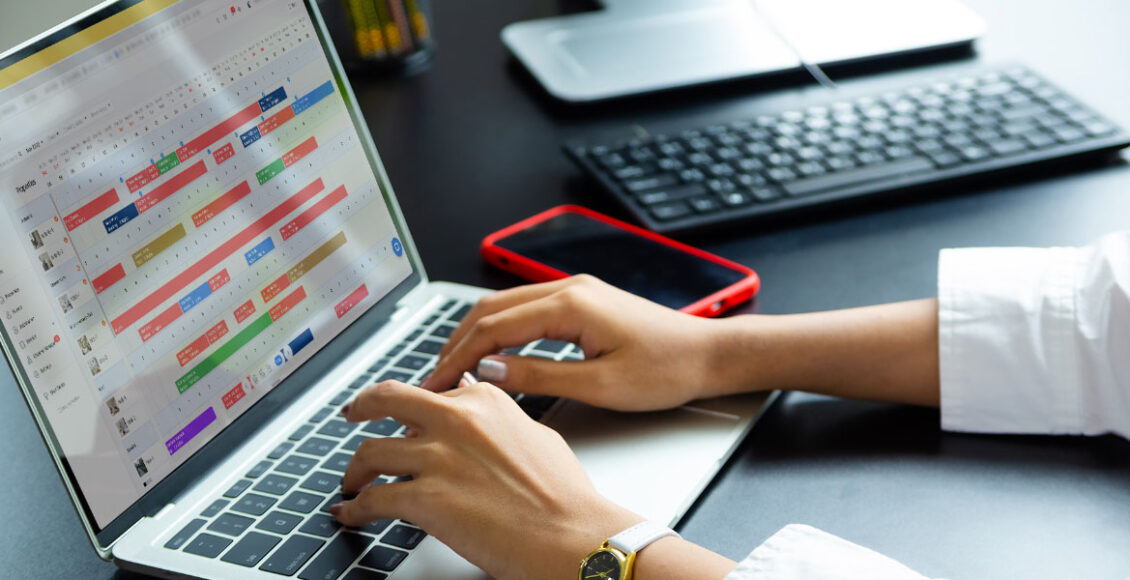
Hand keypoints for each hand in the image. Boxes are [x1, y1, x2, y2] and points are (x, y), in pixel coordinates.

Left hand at [334, 378, 642, 579]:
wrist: (571, 535)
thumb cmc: (565, 496)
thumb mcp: (537, 436)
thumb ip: (501, 422)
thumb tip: (484, 421)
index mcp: (484, 400)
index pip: (433, 393)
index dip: (415, 411)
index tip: (404, 419)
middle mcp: (456, 420)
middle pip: (387, 400)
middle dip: (362, 406)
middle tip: (352, 414)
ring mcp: (438, 457)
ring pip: (370, 452)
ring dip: (354, 470)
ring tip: (352, 483)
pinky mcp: (425, 498)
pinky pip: (372, 499)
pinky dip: (354, 509)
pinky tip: (351, 515)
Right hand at [420, 275, 731, 410]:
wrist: (707, 354)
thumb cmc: (665, 370)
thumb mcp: (600, 385)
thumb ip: (540, 376)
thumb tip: (491, 372)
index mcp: (570, 305)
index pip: (494, 327)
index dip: (459, 357)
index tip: (437, 384)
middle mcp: (568, 289)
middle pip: (491, 309)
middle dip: (457, 343)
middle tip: (434, 378)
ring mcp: (575, 291)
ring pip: (505, 306)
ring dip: (475, 335)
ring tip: (454, 368)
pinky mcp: (582, 301)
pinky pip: (526, 310)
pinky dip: (499, 330)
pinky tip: (492, 354)